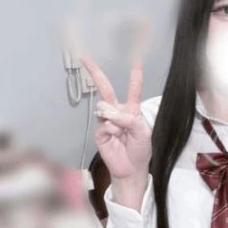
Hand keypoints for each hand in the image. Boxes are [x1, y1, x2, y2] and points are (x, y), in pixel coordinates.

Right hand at [81, 56, 151, 180]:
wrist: (132, 168)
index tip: (136, 61)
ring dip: (115, 118)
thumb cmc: (140, 149)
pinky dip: (112, 129)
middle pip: (105, 89)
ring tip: (122, 133)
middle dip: (95, 73)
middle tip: (85, 58)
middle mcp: (117, 112)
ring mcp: (106, 121)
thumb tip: (108, 112)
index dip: (135, 76)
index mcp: (132, 110)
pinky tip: (116, 138)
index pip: (133, 90)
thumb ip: (129, 119)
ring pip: (105, 107)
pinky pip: (104, 124)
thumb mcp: (143, 132)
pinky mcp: (99, 132)